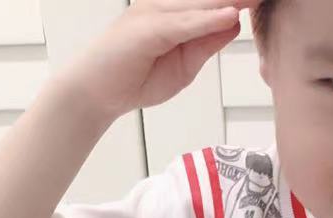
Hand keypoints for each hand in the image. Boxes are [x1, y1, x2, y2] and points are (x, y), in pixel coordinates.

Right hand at [54, 0, 261, 122]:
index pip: (215, 0)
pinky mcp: (147, 29)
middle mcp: (166, 5)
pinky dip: (206, 20)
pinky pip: (182, 22)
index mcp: (177, 11)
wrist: (98, 93)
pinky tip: (230, 15)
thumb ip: (207, 41)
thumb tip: (233, 22)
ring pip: (201, 3)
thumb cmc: (136, 78)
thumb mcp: (186, 63)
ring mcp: (155, 13)